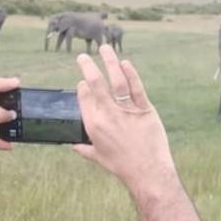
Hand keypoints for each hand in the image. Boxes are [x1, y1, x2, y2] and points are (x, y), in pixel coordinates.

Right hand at [73, 45, 175, 190]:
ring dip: (109, 62)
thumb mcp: (98, 158)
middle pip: (95, 84)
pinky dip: (131, 74)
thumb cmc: (122, 166)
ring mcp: (127, 111)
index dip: (82, 87)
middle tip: (83, 56)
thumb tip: (72, 146)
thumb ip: (84, 149)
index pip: (84, 98)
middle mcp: (108, 115)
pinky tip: (125, 63)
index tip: (83, 80)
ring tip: (104, 48)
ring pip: (116, 81)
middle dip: (87, 66)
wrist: (147, 172)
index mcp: (94, 125)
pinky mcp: (145, 110)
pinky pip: (136, 88)